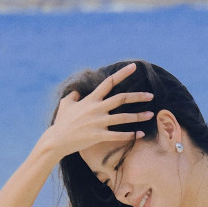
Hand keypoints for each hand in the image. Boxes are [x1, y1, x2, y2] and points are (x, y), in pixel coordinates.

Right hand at [39, 62, 154, 158]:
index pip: (109, 82)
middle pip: (121, 99)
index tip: (134, 67)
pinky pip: (118, 135)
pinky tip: (140, 134)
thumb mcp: (66, 104)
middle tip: (151, 95)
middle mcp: (96, 109)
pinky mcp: (98, 136)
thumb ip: (73, 96)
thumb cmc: (62, 122)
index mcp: (91, 99)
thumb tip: (77, 92)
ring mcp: (98, 122)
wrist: (56, 140)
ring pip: (123, 118)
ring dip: (138, 116)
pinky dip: (130, 135)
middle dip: (138, 96)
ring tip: (150, 115)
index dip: (122, 73)